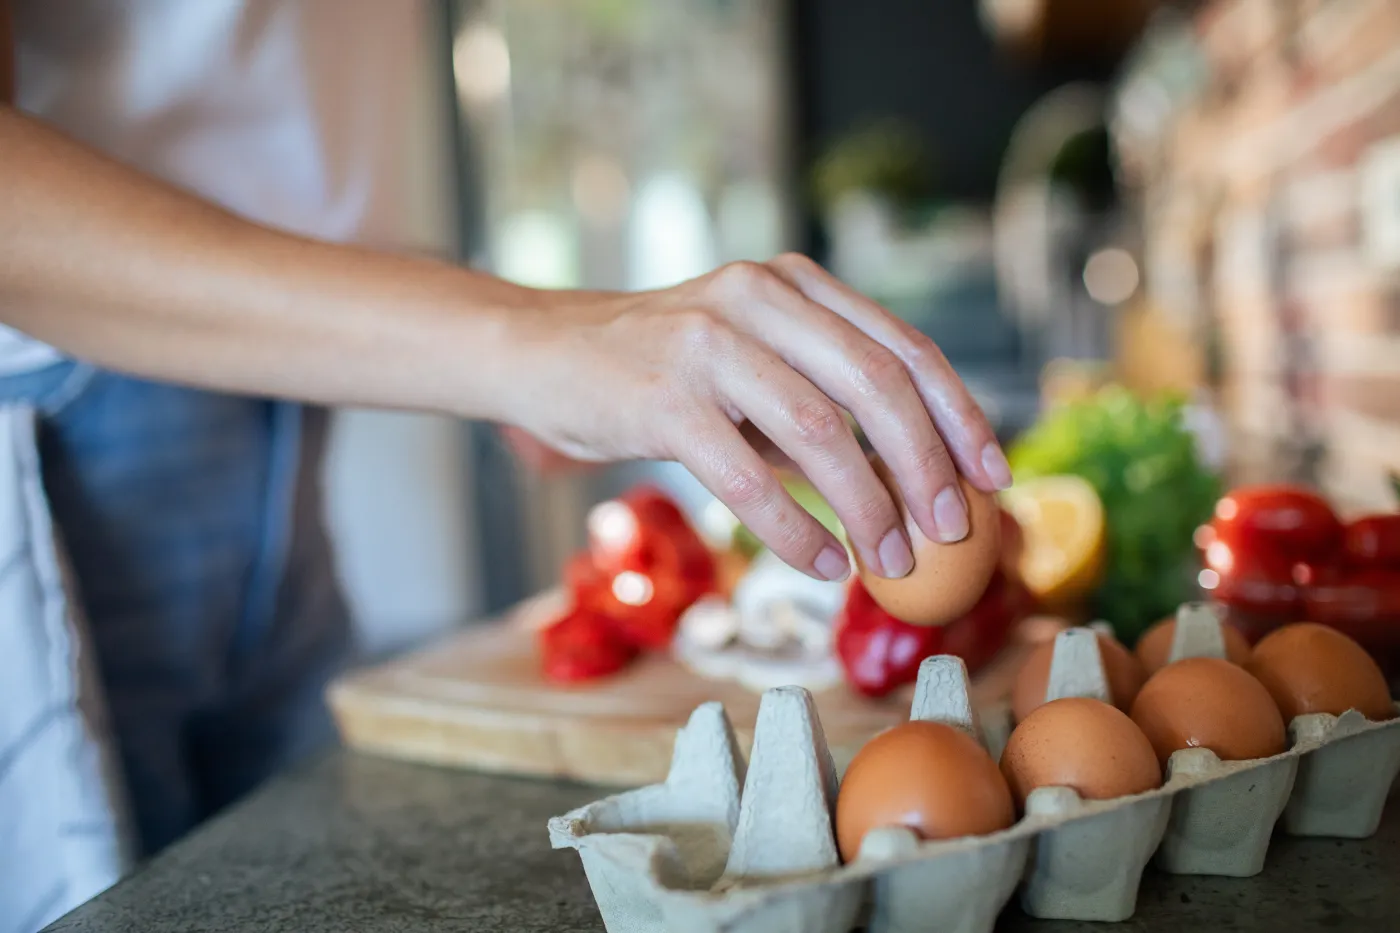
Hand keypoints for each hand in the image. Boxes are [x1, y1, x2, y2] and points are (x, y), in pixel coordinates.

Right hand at [512, 255, 1012, 582]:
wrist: (545, 355)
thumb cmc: (662, 372)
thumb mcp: (752, 366)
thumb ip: (821, 404)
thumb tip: (913, 482)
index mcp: (795, 284)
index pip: (904, 346)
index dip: (959, 415)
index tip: (992, 478)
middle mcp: (760, 295)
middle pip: (878, 384)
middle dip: (927, 467)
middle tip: (950, 532)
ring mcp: (708, 341)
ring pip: (821, 430)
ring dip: (868, 508)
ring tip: (889, 563)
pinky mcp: (661, 396)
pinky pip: (747, 476)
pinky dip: (796, 528)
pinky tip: (822, 562)